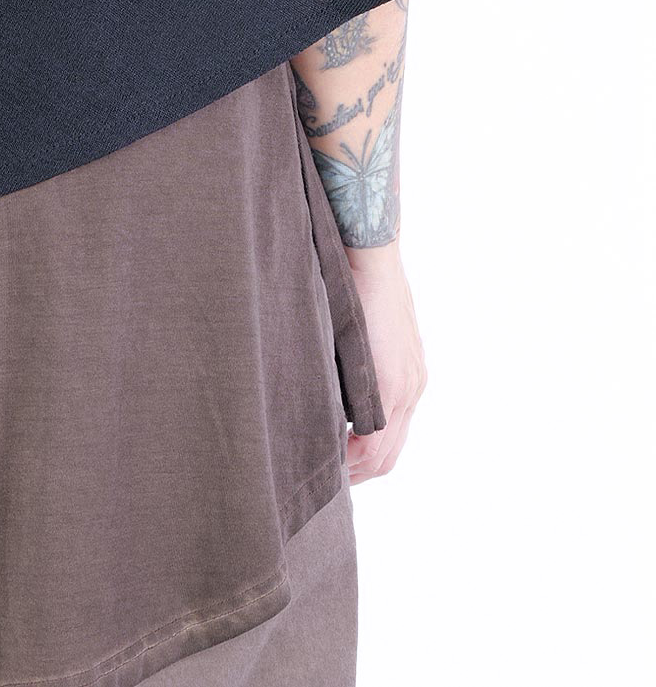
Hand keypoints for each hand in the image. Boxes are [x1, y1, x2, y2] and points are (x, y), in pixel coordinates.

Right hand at [345, 240, 426, 482]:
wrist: (371, 257)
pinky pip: (376, 436)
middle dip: (358, 474)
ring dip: (355, 469)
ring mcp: (406, 387)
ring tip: (326, 475)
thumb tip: (329, 386)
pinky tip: (331, 454)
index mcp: (407, 378)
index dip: (363, 460)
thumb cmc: (357, 285)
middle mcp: (413, 388)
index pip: (390, 439)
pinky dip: (354, 453)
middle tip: (329, 483)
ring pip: (384, 452)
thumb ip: (357, 363)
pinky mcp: (392, 381)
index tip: (335, 467)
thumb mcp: (361, 333)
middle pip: (389, 456)